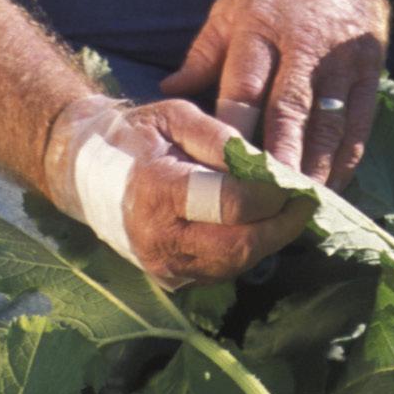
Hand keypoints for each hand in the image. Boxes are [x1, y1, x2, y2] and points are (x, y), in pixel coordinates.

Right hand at [43, 94, 312, 286]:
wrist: (85, 172)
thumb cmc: (136, 135)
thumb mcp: (175, 116)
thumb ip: (220, 136)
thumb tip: (264, 159)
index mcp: (158, 190)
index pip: (230, 203)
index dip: (271, 195)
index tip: (299, 180)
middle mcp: (159, 237)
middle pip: (238, 245)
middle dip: (282, 225)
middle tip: (308, 201)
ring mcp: (162, 264)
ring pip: (234, 264)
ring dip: (270, 241)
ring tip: (293, 211)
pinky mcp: (169, 277)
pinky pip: (220, 271)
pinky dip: (249, 250)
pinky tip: (265, 225)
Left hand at [159, 0, 387, 188]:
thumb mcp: (232, 5)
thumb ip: (204, 52)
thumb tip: (169, 92)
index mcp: (259, 28)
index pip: (243, 88)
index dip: (233, 133)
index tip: (221, 173)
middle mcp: (302, 45)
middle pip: (288, 111)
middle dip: (277, 160)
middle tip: (264, 203)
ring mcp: (341, 58)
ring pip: (328, 122)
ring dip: (314, 167)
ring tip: (298, 205)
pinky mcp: (370, 68)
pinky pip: (360, 120)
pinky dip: (348, 155)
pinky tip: (334, 183)